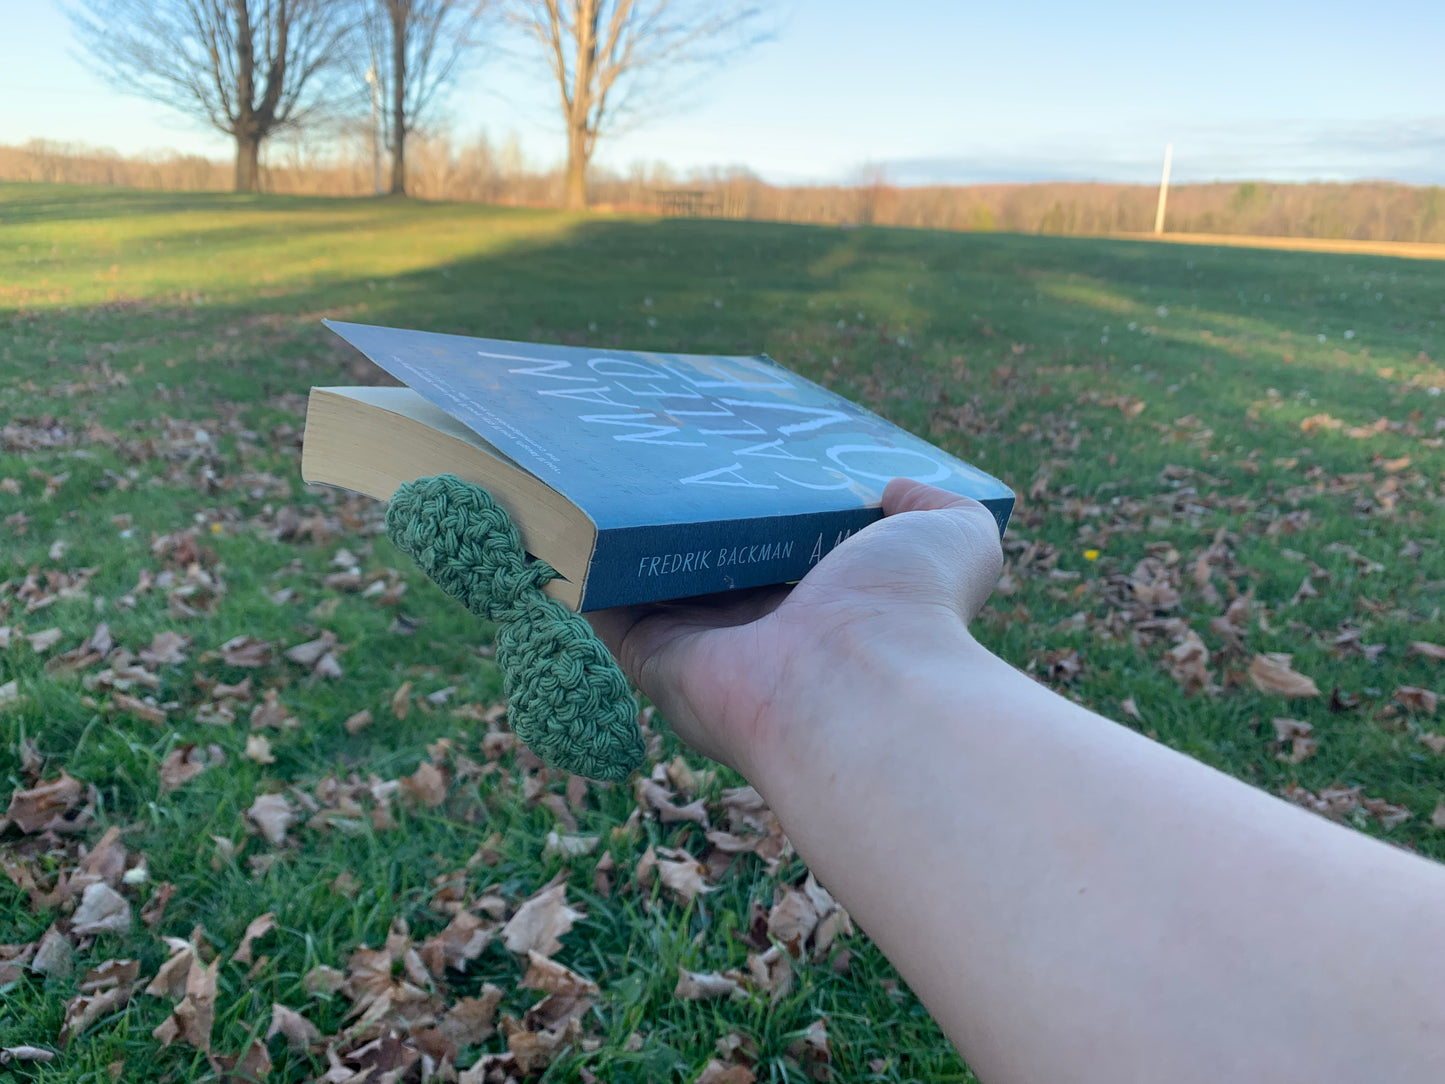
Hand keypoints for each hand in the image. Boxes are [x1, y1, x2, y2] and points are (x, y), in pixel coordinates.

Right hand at [587, 478, 1003, 778]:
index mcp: (819, 603)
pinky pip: (600, 608)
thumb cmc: (906, 607)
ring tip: (592, 465)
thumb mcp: (951, 536)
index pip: (773, 550)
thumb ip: (936, 507)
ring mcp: (699, 648)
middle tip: (653, 447)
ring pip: (646, 583)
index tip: (729, 452)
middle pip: (704, 563)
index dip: (751, 505)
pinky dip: (578, 564)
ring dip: (620, 534)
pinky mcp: (649, 657)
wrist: (859, 684)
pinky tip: (559, 510)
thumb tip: (900, 488)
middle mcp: (757, 631)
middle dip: (680, 514)